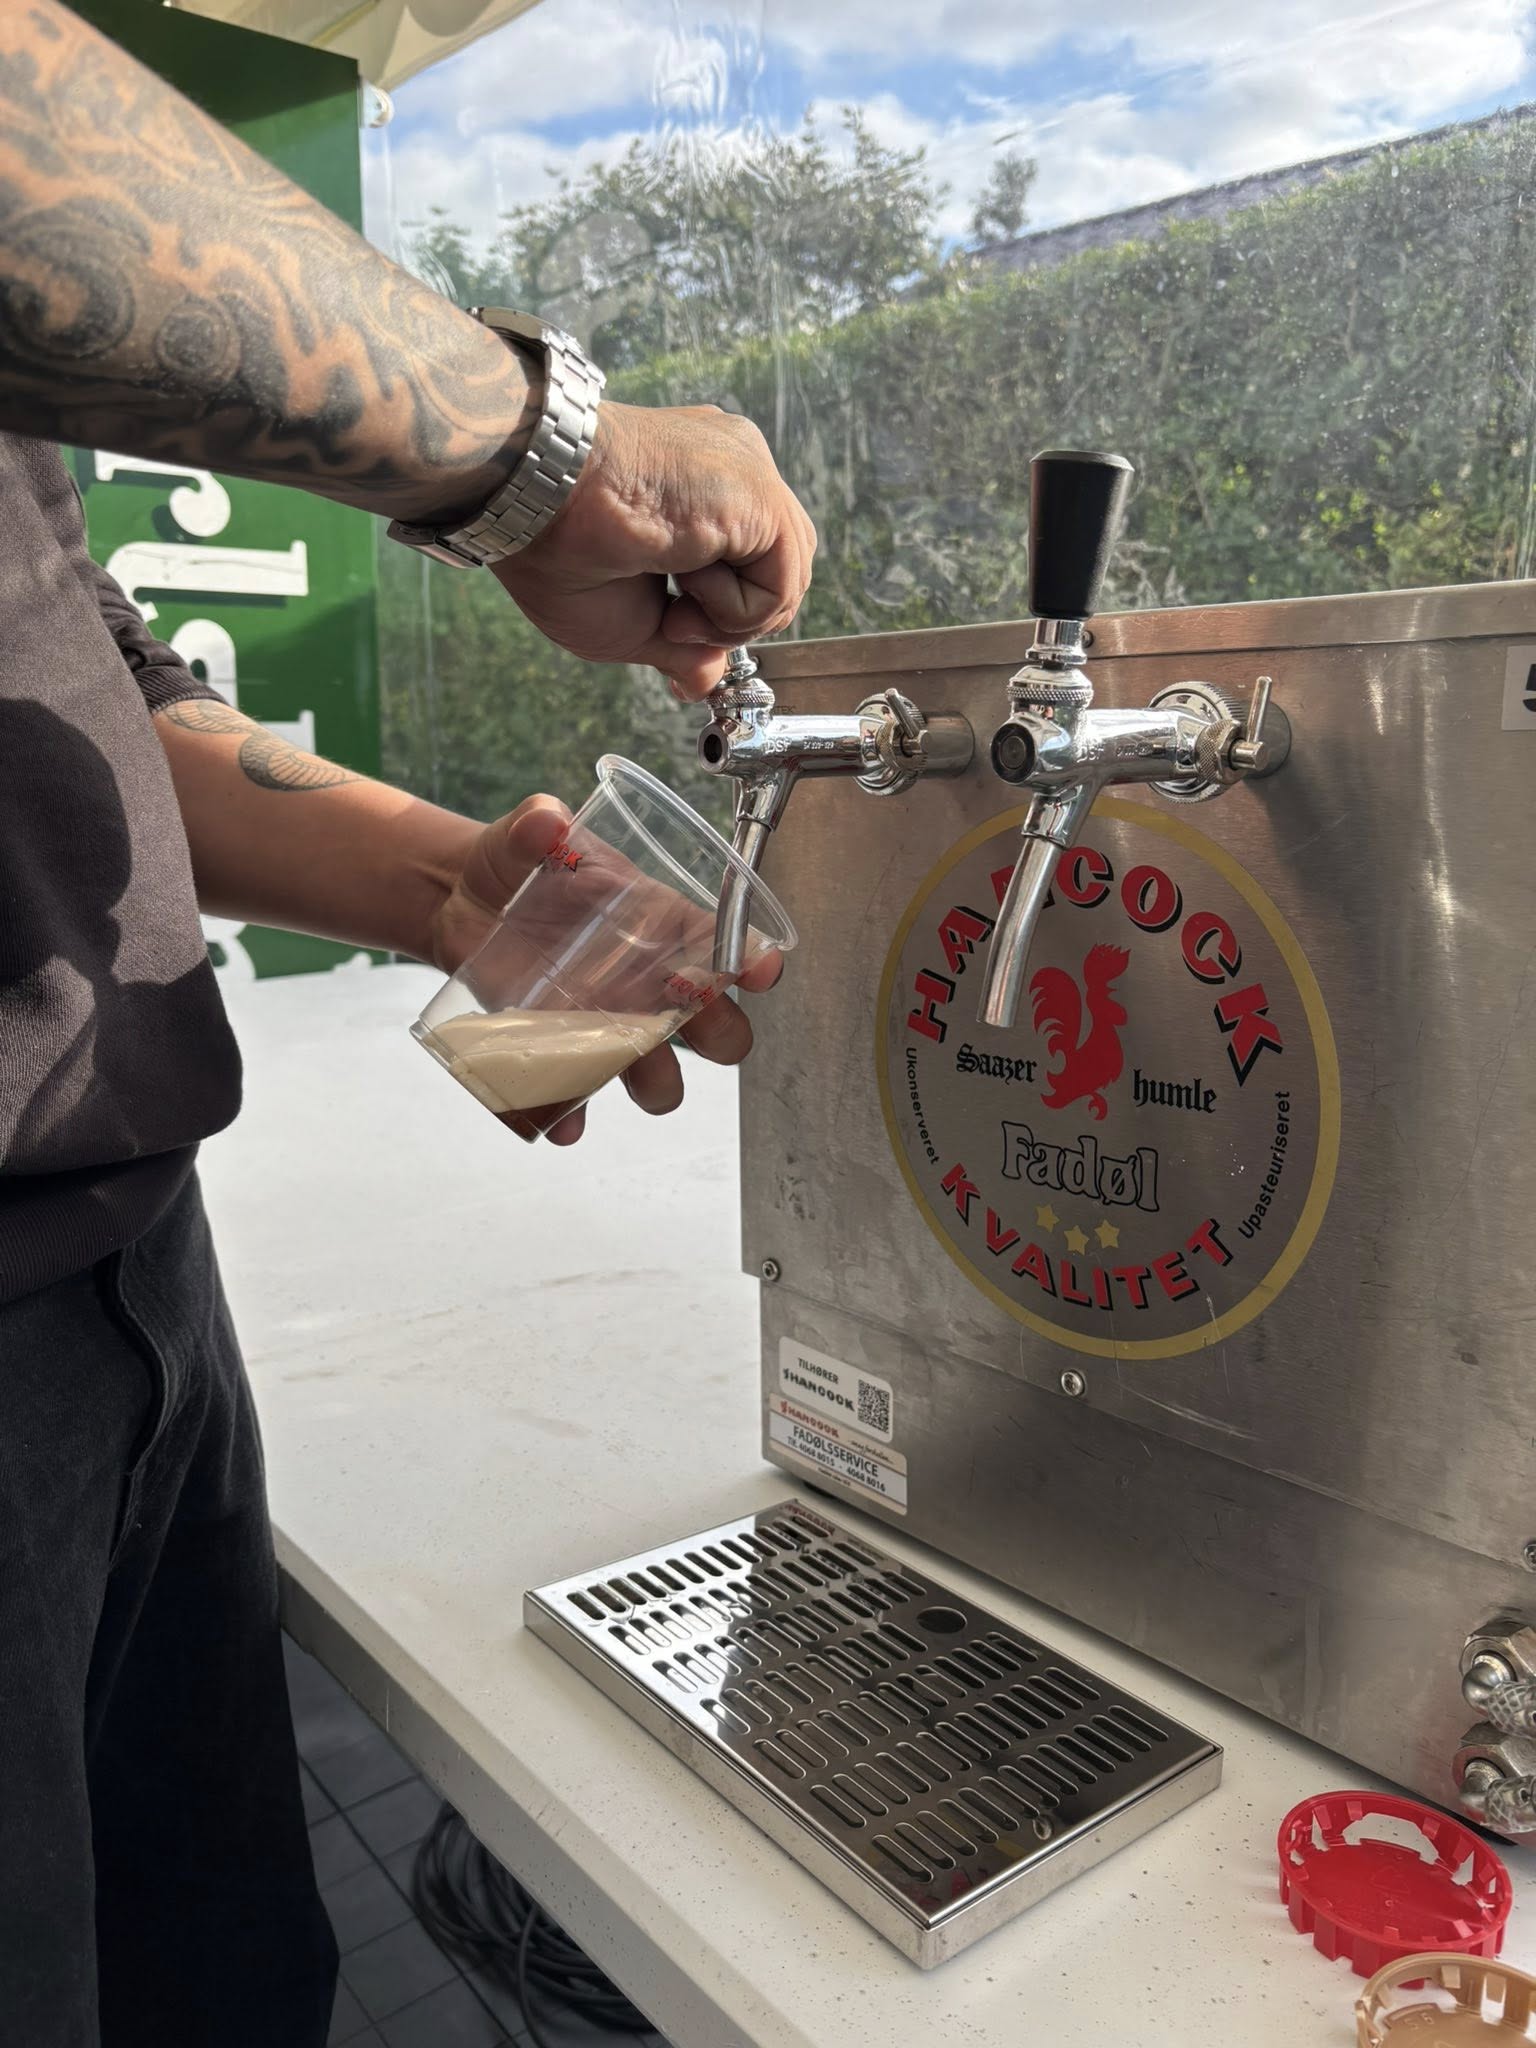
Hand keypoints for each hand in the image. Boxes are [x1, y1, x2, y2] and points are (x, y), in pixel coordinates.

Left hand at [426, 794, 781, 1144]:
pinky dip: (573, 1113)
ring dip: (657, 1085)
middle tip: (692, 1026)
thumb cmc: (517, 864)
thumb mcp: (524, 836)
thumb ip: (537, 824)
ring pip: (659, 1073)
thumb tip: (545, 820)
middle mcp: (647, 981)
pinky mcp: (566, 1049)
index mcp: (658, 921)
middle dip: (720, 1036)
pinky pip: (580, 1095)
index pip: (723, 942)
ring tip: (629, 1077)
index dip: (752, 959)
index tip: (759, 972)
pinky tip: (561, 1120)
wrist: (461, 903)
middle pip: (713, 1024)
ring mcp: (610, 1022)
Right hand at [492, 402, 816, 696]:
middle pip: (780, 574)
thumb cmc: (560, 552)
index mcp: (703, 485)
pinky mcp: (760, 493)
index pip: (753, 562)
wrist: (537, 504)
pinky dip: (735, 612)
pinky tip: (685, 582)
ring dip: (729, 621)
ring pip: (787, 582)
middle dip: (731, 622)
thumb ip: (684, 650)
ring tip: (674, 605)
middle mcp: (733, 471)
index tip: (667, 628)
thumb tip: (706, 682)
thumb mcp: (631, 623)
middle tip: (671, 622)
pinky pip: (783, 584)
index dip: (721, 614)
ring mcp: (750, 475)